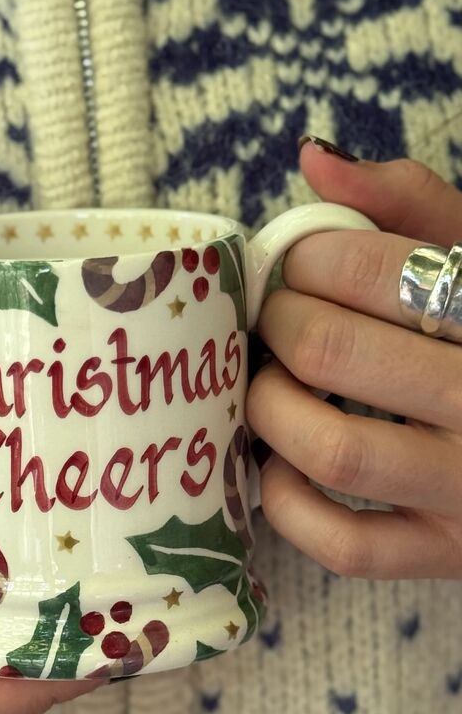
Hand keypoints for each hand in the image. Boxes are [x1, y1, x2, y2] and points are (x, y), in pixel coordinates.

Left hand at [247, 144, 461, 578]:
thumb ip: (410, 202)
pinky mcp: (445, 555)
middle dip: (276, 326)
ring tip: (270, 388)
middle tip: (277, 323)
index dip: (307, 260)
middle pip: (332, 352)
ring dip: (270, 410)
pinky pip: (344, 546)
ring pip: (335, 450)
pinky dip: (288, 503)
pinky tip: (285, 465)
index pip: (375, 268)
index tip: (300, 269)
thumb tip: (314, 158)